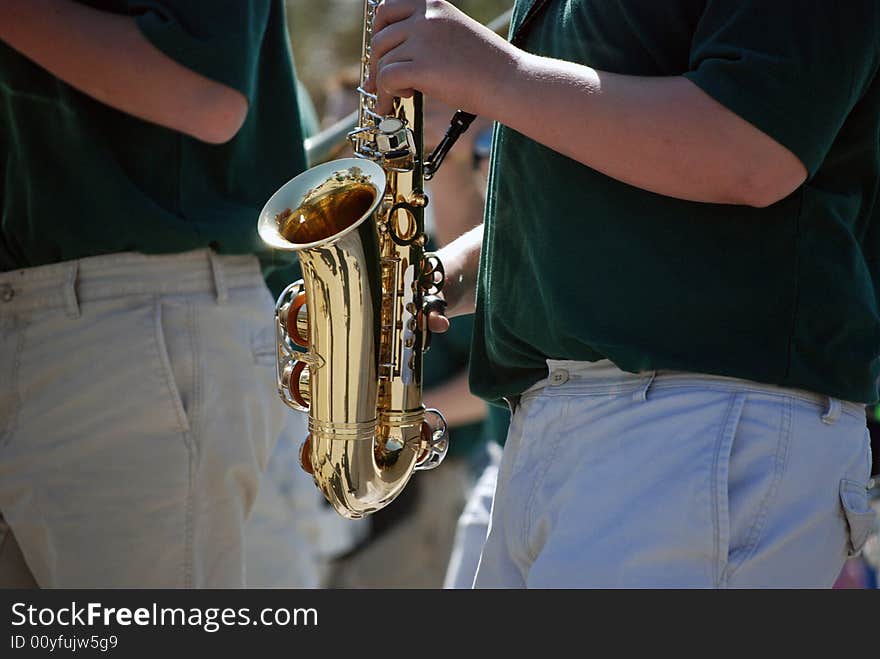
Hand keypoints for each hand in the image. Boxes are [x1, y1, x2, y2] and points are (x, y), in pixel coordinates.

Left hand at [367, 0, 516, 115]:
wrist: (509, 81)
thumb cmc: (487, 65)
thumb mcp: (455, 33)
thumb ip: (427, 34)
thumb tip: (395, 53)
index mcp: (434, 5)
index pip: (387, 8)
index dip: (378, 31)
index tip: (381, 49)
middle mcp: (426, 18)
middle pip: (380, 37)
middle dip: (376, 61)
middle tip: (379, 81)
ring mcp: (423, 40)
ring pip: (383, 61)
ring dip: (385, 82)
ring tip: (403, 94)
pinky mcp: (422, 67)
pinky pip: (387, 78)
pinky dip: (388, 93)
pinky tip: (404, 98)